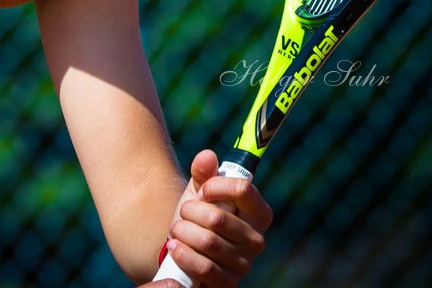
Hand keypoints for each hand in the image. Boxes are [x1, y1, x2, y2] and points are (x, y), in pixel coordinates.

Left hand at [159, 150, 272, 287]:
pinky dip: (183, 254)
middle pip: (218, 218)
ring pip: (207, 242)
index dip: (215, 186)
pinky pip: (204, 268)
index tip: (202, 190)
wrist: (183, 249)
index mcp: (258, 212)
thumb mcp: (199, 191)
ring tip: (176, 229)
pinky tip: (174, 247)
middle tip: (184, 212)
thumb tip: (207, 156)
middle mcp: (257, 239)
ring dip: (183, 232)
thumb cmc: (197, 216)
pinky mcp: (228, 283)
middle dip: (190, 211)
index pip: (243, 189)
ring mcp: (244, 264)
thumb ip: (203, 172)